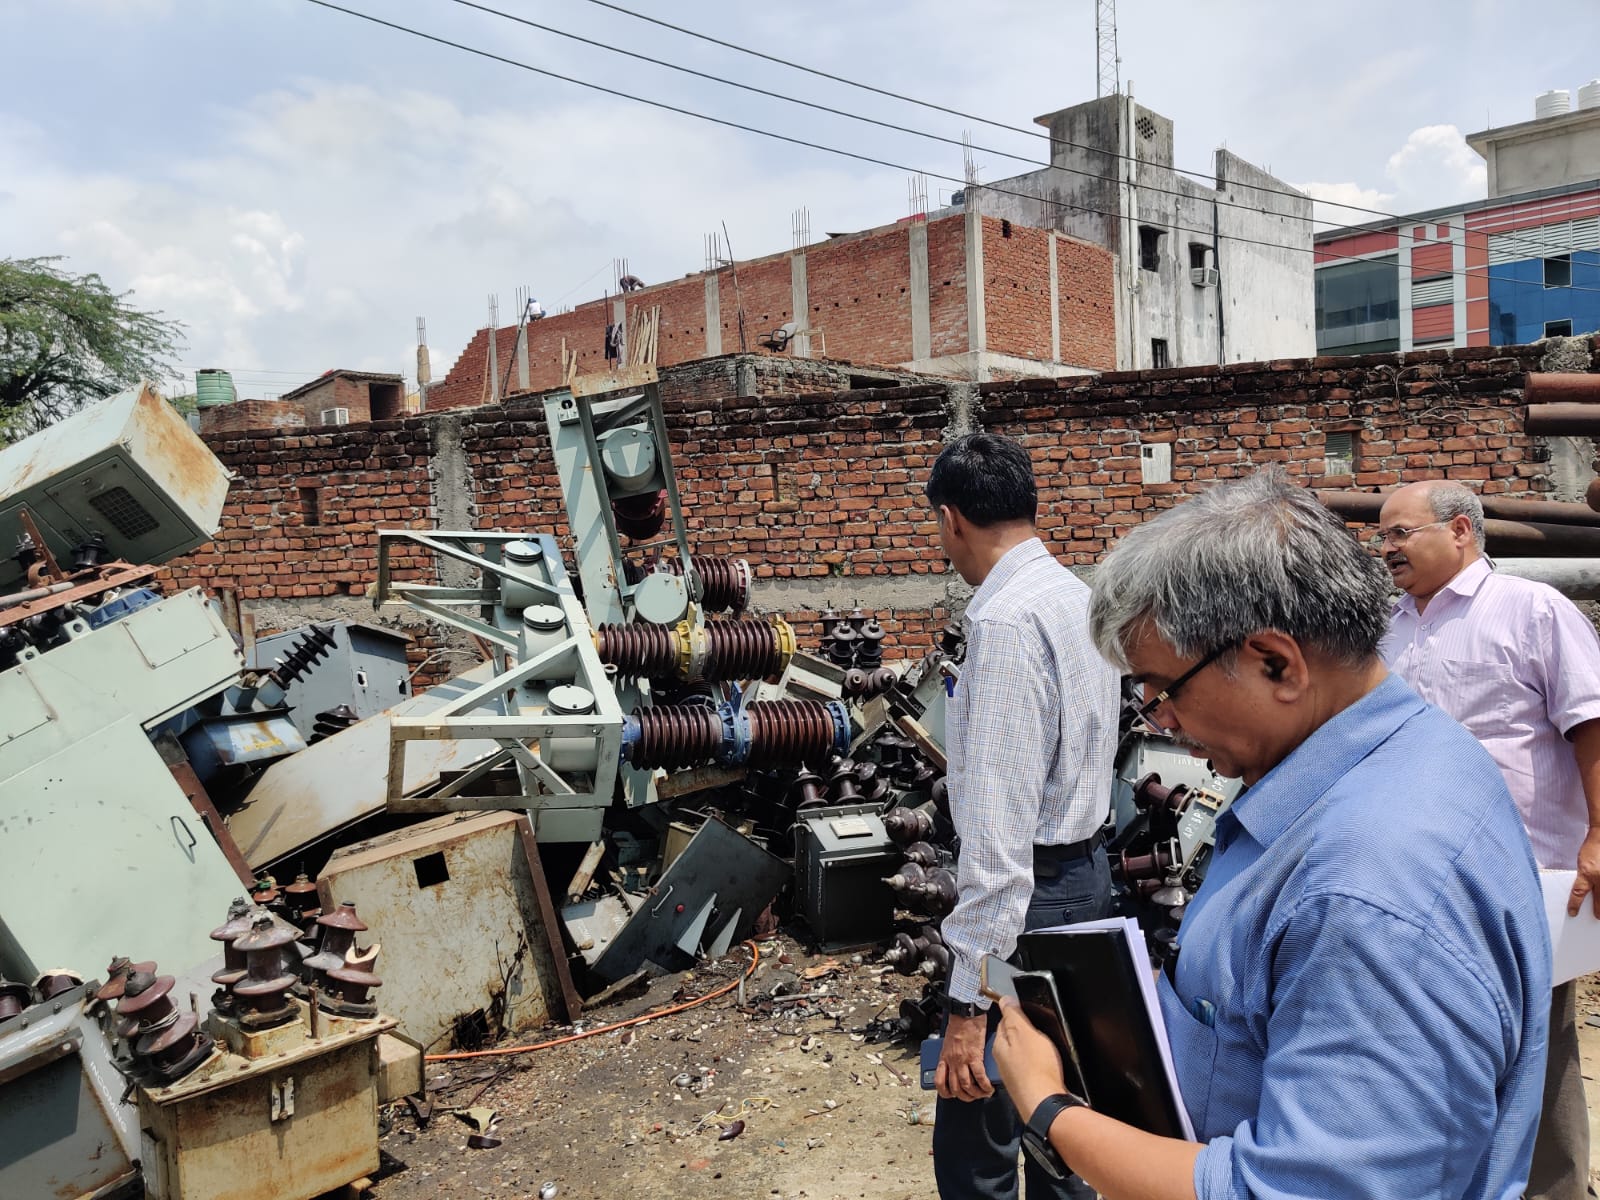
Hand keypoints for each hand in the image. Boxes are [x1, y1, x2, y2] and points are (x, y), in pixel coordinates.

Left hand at [935, 1011, 993, 1100]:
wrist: (966, 1012)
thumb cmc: (959, 1023)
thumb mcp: (948, 1041)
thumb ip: (951, 1054)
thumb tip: (958, 1065)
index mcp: (944, 1057)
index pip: (939, 1081)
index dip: (945, 1092)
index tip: (953, 1094)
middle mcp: (952, 1061)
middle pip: (955, 1088)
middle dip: (965, 1097)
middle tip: (972, 1096)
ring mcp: (962, 1059)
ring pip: (966, 1085)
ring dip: (975, 1094)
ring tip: (983, 1094)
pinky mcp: (975, 1056)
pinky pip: (979, 1076)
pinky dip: (984, 1085)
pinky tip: (989, 1088)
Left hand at [992, 996, 1066, 1120]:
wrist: (1045, 1104)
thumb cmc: (1036, 1067)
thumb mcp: (1025, 1033)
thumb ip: (1014, 1016)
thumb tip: (1004, 1000)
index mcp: (999, 1045)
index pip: (1004, 1021)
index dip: (1018, 1015)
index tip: (1029, 1014)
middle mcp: (1002, 1060)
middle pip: (1013, 1038)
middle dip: (1025, 1032)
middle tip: (1041, 1031)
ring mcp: (1013, 1074)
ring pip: (1022, 1053)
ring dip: (1032, 1048)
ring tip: (1046, 1049)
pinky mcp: (1026, 1085)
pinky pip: (1030, 1067)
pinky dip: (1038, 1063)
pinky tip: (1047, 1065)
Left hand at [1568, 829, 1599, 917]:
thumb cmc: (1592, 849)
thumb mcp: (1583, 863)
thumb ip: (1584, 876)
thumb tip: (1585, 889)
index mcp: (1587, 873)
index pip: (1579, 893)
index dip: (1574, 904)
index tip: (1572, 913)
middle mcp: (1599, 878)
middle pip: (1599, 901)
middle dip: (1598, 911)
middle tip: (1597, 917)